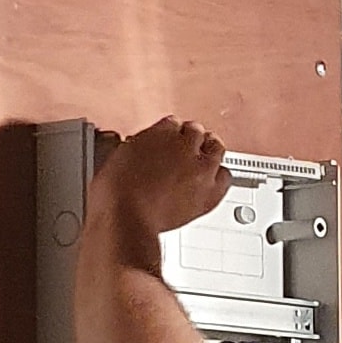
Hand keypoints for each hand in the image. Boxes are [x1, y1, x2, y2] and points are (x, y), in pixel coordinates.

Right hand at [88, 115, 231, 240]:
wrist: (127, 219)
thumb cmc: (116, 194)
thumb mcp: (118, 157)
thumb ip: (138, 148)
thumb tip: (141, 151)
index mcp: (161, 132)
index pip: (173, 123)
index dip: (169, 134)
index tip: (166, 142)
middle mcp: (185, 147)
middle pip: (197, 132)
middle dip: (190, 139)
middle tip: (185, 148)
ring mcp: (200, 169)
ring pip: (216, 150)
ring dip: (209, 153)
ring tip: (202, 160)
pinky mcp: (209, 193)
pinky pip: (225, 178)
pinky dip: (219, 177)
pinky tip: (211, 181)